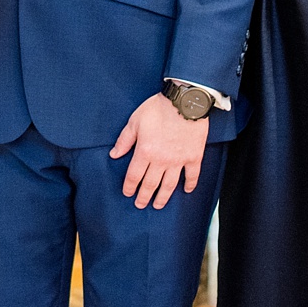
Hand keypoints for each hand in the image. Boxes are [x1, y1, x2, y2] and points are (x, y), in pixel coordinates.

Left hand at [109, 94, 209, 208]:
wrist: (184, 101)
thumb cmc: (158, 108)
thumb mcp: (135, 121)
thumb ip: (124, 140)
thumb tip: (114, 154)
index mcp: (145, 151)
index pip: (134, 175)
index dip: (129, 186)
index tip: (127, 193)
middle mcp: (161, 160)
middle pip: (151, 184)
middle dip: (144, 196)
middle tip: (140, 204)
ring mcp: (179, 160)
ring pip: (170, 185)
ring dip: (163, 197)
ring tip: (158, 205)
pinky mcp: (194, 156)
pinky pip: (192, 175)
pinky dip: (190, 185)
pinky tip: (187, 191)